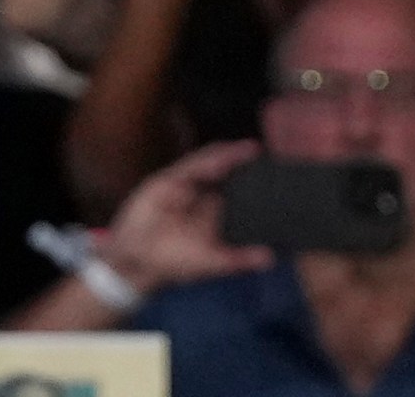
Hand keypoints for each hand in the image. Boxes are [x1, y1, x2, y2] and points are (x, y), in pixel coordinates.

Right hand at [95, 141, 275, 295]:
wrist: (135, 263)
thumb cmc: (174, 261)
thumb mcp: (210, 262)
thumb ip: (237, 260)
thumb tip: (270, 260)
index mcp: (219, 206)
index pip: (242, 184)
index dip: (258, 175)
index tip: (279, 169)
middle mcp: (204, 191)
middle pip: (228, 168)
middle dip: (243, 158)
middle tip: (261, 151)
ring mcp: (186, 184)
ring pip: (208, 163)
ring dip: (226, 156)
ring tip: (247, 151)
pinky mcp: (166, 182)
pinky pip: (186, 169)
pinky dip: (202, 165)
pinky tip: (218, 164)